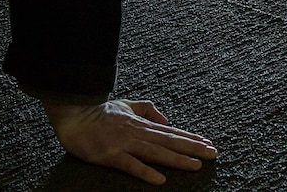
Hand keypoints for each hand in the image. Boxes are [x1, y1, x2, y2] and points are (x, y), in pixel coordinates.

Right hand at [43, 99, 217, 185]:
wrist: (73, 114)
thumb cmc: (98, 112)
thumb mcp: (126, 105)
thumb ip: (147, 110)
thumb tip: (166, 120)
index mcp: (141, 123)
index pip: (171, 132)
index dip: (190, 138)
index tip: (208, 143)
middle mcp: (137, 132)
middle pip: (169, 142)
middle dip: (193, 148)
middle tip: (213, 154)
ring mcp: (124, 143)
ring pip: (156, 153)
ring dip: (177, 160)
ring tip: (196, 166)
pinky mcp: (110, 155)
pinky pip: (131, 166)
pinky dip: (146, 172)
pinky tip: (160, 180)